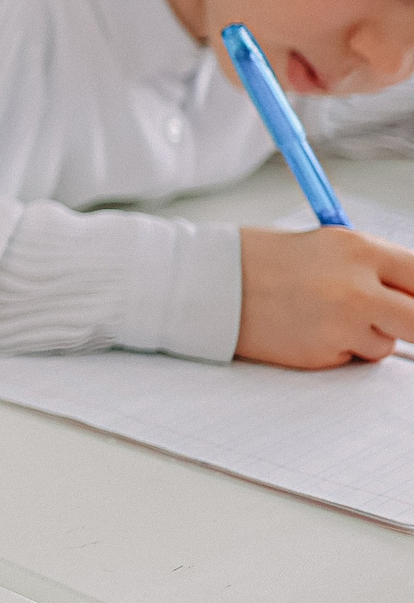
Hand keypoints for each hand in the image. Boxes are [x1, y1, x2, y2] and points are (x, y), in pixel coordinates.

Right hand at [236, 225, 413, 367]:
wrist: (210, 282)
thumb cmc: (263, 260)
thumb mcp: (328, 247)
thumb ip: (374, 268)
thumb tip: (412, 295)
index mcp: (360, 249)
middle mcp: (357, 287)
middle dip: (412, 323)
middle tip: (398, 322)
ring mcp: (340, 323)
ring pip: (386, 342)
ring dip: (368, 336)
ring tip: (326, 316)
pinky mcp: (322, 351)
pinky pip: (351, 356)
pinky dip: (337, 348)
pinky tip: (306, 328)